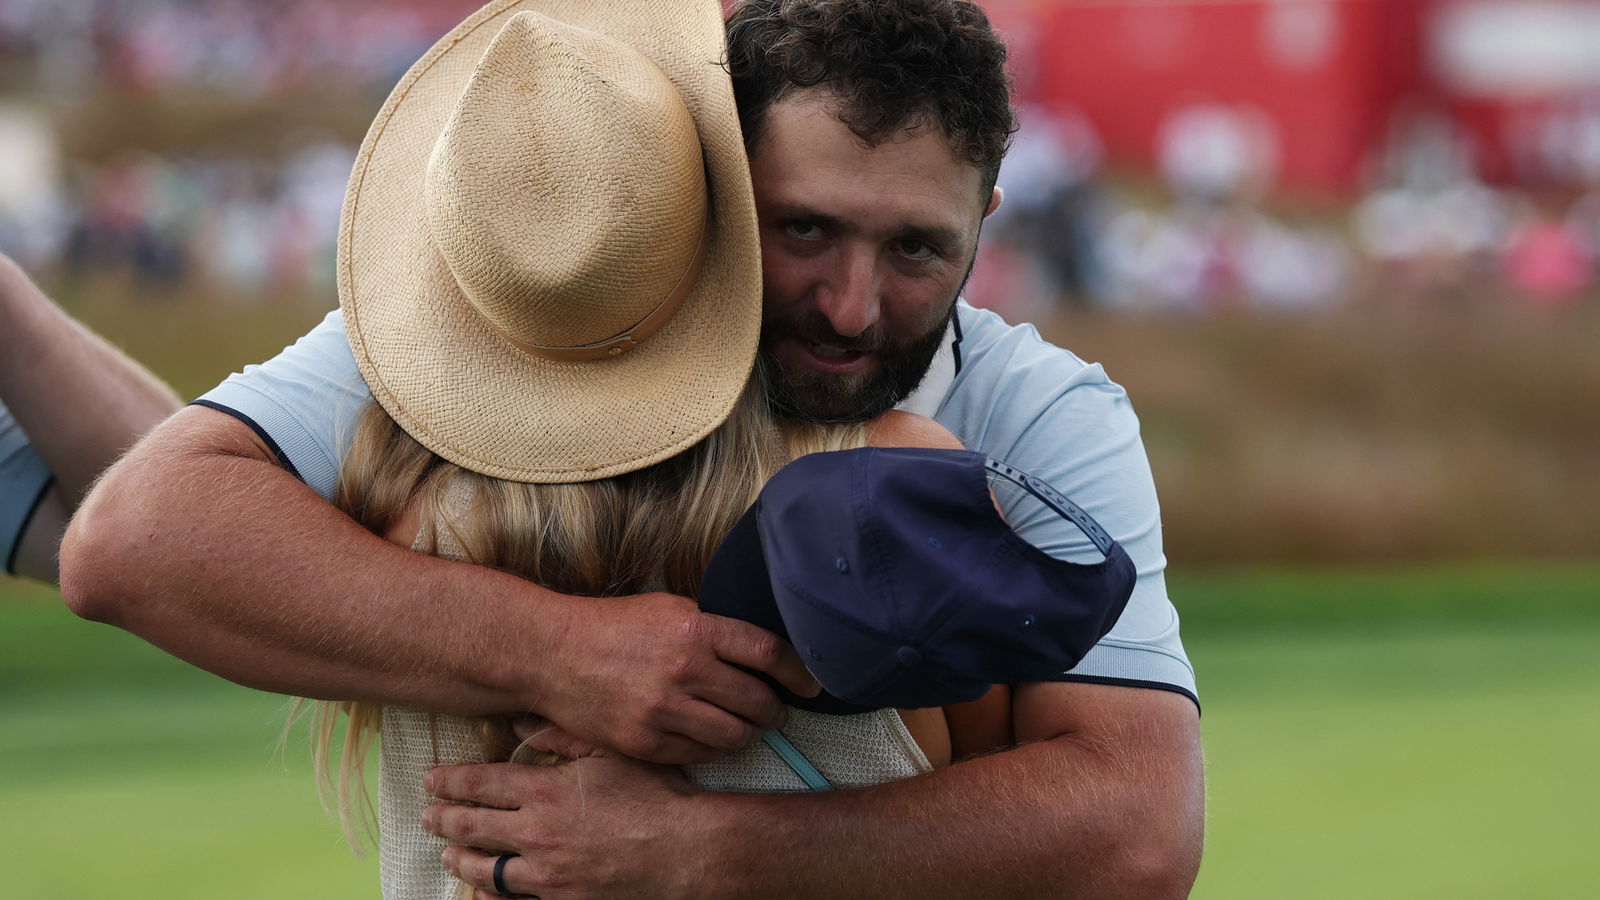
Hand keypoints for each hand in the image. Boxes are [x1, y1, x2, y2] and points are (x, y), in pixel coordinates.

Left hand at [423, 757, 702, 899]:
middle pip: (472, 827)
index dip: (450, 781)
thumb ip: (563, 735)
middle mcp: (535, 833)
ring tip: (448, 854)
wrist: (687, 851)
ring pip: (486, 869)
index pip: (479, 784)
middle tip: (428, 816)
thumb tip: (522, 719)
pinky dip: (492, 895)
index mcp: (544, 790)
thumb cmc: (656, 796)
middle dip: (444, 819)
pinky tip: (484, 891)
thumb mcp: (612, 752)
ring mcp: (546, 873)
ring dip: (460, 859)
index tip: (432, 779)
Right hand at [533, 591, 818, 764]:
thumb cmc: (614, 626)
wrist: (552, 653)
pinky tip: (709, 737)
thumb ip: (714, 629)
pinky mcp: (645, 742)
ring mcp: (664, 709)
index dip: (800, 671)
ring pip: (735, 736)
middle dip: (776, 710)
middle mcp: (685, 669)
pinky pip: (701, 755)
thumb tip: (763, 652)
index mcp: (696, 628)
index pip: (769, 653)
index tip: (812, 683)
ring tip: (746, 727)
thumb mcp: (669, 607)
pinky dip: (714, 749)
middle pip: (758, 701)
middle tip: (776, 711)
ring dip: (749, 733)